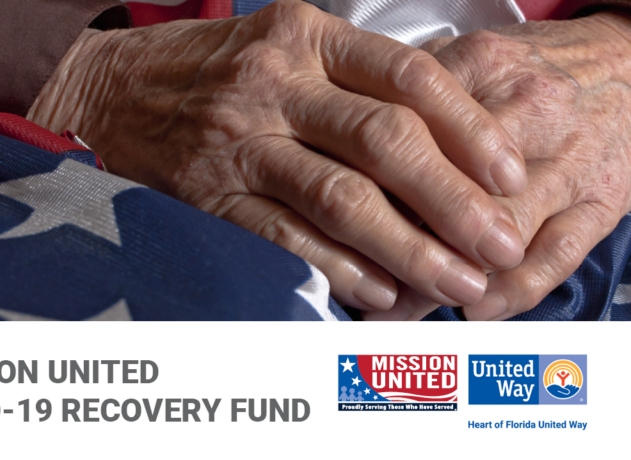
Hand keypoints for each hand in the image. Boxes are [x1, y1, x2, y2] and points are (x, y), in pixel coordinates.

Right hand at [28, 0, 525, 309]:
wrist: (109, 88)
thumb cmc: (208, 68)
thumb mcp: (283, 45)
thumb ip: (352, 79)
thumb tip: (437, 137)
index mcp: (305, 37)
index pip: (408, 75)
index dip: (469, 128)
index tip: (509, 175)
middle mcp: (275, 84)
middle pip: (384, 141)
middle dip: (453, 200)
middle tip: (498, 245)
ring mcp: (240, 141)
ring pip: (341, 198)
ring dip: (408, 247)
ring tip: (456, 283)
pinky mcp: (211, 194)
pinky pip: (287, 238)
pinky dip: (341, 269)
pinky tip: (382, 292)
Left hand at [365, 12, 630, 319]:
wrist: (626, 63)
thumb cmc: (533, 68)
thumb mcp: (468, 57)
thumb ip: (410, 95)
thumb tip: (349, 148)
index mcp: (483, 67)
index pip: (410, 137)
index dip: (365, 190)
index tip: (330, 227)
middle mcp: (529, 112)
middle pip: (453, 191)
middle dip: (400, 247)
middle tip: (358, 284)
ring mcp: (569, 162)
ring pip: (500, 232)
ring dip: (445, 280)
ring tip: (401, 310)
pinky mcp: (601, 201)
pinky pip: (558, 257)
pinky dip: (513, 293)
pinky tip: (474, 309)